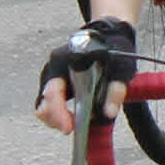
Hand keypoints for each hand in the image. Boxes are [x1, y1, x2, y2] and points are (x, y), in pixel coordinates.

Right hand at [37, 16, 135, 131]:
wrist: (108, 35)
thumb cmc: (113, 50)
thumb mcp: (121, 69)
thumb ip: (116, 90)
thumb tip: (109, 113)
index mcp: (65, 62)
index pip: (53, 92)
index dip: (58, 113)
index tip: (69, 128)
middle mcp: (53, 68)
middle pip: (43, 102)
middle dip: (56, 120)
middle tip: (74, 128)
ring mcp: (52, 75)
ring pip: (44, 104)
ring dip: (56, 118)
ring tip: (75, 123)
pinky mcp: (56, 82)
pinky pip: (49, 102)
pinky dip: (58, 113)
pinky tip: (73, 117)